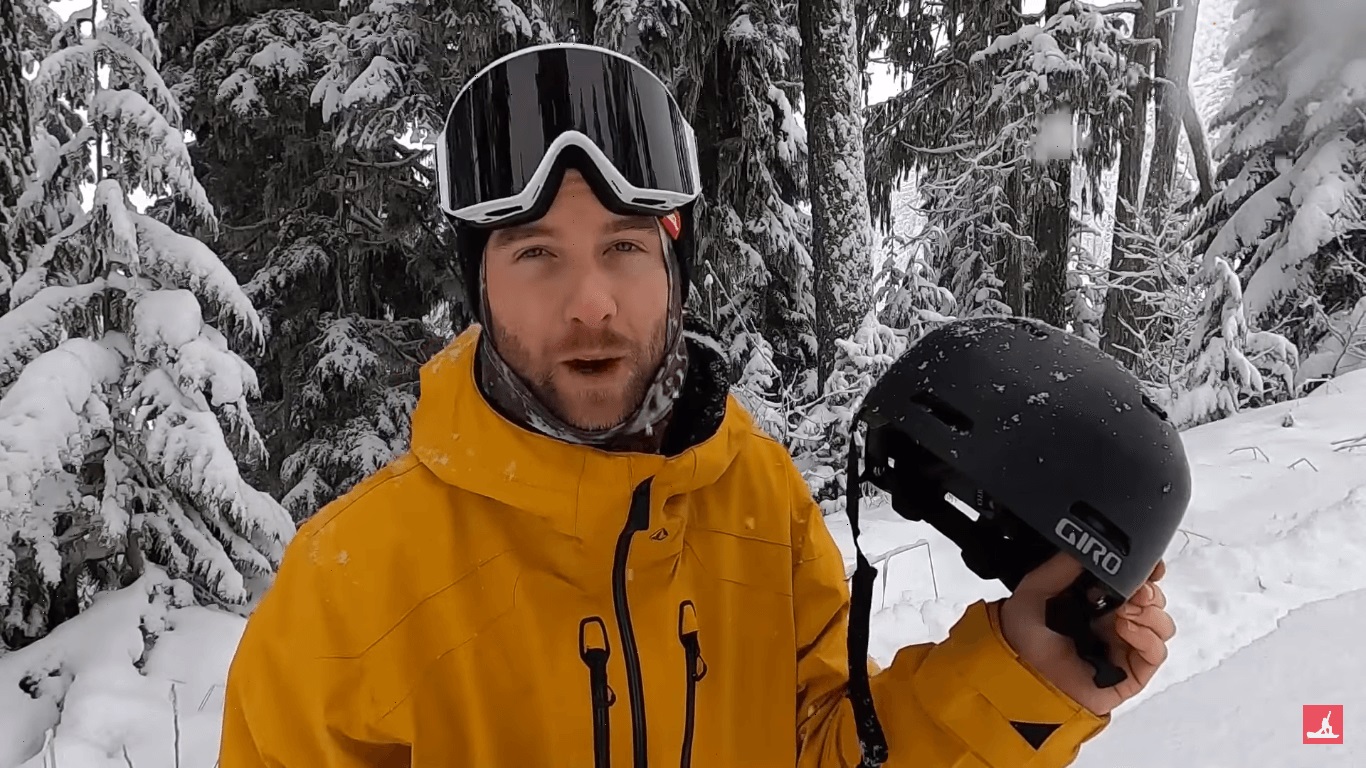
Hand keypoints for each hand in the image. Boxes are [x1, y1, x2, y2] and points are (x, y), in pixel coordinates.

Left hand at [999, 553, 1174, 716]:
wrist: (1020, 673)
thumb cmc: (1023, 638)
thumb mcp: (1034, 590)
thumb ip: (1060, 567)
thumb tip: (1085, 546)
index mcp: (1097, 599)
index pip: (1136, 581)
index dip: (1148, 572)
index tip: (1150, 565)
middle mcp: (1114, 620)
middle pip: (1153, 601)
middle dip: (1149, 590)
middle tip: (1134, 588)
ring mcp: (1124, 646)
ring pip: (1161, 624)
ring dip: (1150, 613)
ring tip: (1124, 610)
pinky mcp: (1131, 672)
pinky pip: (1156, 652)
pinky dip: (1147, 637)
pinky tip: (1124, 628)